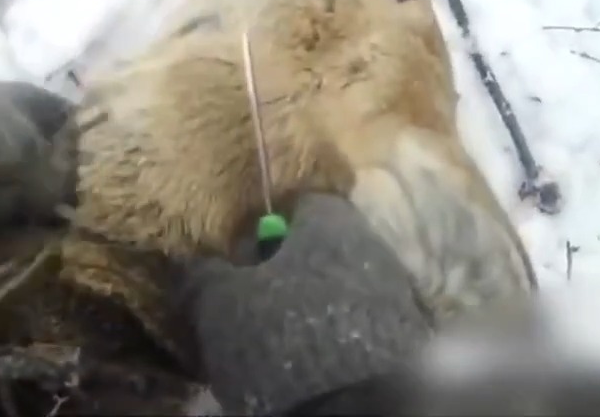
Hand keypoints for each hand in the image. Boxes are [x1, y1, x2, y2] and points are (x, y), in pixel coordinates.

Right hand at [175, 193, 432, 414]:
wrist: (354, 407)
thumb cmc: (283, 335)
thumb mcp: (221, 303)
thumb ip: (205, 273)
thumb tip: (194, 260)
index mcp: (332, 225)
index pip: (304, 203)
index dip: (270, 224)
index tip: (243, 251)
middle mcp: (373, 249)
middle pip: (325, 246)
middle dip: (293, 267)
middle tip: (255, 296)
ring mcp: (397, 297)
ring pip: (344, 286)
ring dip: (315, 302)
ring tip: (279, 334)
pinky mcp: (405, 341)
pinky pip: (361, 323)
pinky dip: (336, 333)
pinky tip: (311, 356)